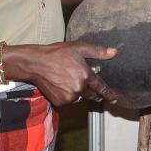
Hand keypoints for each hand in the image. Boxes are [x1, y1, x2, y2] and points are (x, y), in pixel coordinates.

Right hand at [5, 41, 120, 106]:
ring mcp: (69, 97)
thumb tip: (114, 52)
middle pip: (92, 94)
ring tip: (71, 80)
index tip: (115, 99)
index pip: (101, 88)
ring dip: (80, 92)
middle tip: (93, 88)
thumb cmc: (57, 53)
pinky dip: (69, 95)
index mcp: (85, 76)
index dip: (109, 94)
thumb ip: (98, 52)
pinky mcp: (60, 102)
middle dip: (94, 92)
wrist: (36, 63)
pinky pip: (69, 100)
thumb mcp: (79, 47)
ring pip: (80, 97)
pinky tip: (63, 85)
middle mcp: (78, 89)